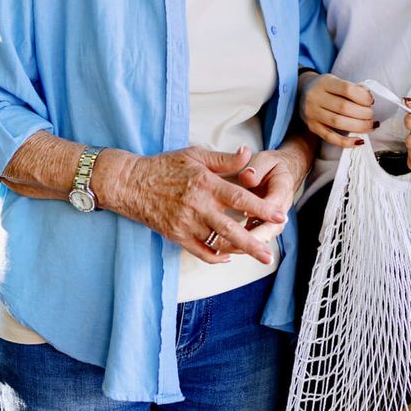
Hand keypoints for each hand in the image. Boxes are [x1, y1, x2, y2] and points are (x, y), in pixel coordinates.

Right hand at [109, 145, 286, 264]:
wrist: (131, 183)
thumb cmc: (165, 166)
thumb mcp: (195, 155)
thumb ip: (224, 159)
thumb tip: (248, 153)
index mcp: (205, 184)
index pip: (240, 198)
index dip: (262, 208)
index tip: (280, 216)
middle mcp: (197, 206)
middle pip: (231, 229)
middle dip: (254, 243)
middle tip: (270, 254)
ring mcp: (186, 223)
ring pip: (218, 243)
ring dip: (239, 251)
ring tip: (256, 255)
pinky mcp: (176, 236)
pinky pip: (200, 252)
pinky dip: (216, 257)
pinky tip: (229, 255)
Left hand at [221, 146, 306, 249]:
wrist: (283, 172)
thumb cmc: (271, 165)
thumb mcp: (265, 160)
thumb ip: (256, 168)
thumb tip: (247, 177)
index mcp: (282, 186)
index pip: (275, 202)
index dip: (262, 210)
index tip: (245, 213)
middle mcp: (282, 206)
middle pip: (273, 226)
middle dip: (257, 236)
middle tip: (238, 242)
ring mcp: (276, 218)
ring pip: (267, 234)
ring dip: (252, 243)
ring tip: (232, 248)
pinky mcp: (267, 223)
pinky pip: (260, 235)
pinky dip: (247, 241)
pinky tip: (231, 245)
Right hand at [300, 72, 376, 147]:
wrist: (302, 92)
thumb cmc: (325, 88)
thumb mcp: (336, 81)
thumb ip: (352, 88)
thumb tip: (369, 99)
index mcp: (324, 82)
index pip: (347, 89)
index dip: (363, 97)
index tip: (371, 101)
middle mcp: (315, 97)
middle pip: (344, 107)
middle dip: (363, 114)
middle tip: (372, 116)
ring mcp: (312, 113)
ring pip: (338, 123)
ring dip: (359, 127)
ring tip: (370, 126)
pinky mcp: (312, 127)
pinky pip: (330, 137)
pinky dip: (346, 142)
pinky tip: (359, 140)